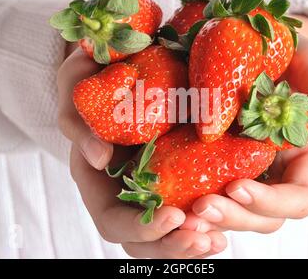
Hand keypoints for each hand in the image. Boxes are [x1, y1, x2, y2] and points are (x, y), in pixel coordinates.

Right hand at [58, 48, 227, 257]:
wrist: (122, 61)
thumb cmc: (93, 73)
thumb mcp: (75, 85)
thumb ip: (78, 121)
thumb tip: (99, 158)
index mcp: (97, 179)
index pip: (113, 220)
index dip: (141, 228)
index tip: (174, 215)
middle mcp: (123, 189)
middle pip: (142, 239)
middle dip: (172, 246)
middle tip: (203, 239)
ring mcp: (149, 184)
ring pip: (167, 231)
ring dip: (192, 241)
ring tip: (217, 240)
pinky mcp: (174, 173)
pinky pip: (189, 205)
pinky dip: (208, 217)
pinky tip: (231, 212)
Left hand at [181, 36, 307, 233]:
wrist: (256, 51)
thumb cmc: (291, 59)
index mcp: (301, 161)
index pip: (296, 200)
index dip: (270, 202)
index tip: (236, 186)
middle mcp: (272, 174)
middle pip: (260, 216)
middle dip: (233, 216)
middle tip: (201, 206)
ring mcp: (243, 170)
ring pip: (232, 211)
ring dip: (209, 218)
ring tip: (183, 213)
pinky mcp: (216, 162)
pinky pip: (204, 189)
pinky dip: (189, 199)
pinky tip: (170, 198)